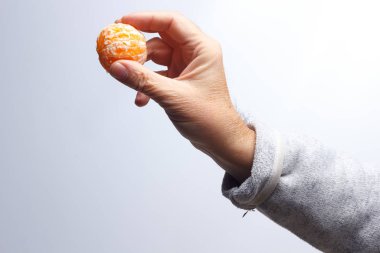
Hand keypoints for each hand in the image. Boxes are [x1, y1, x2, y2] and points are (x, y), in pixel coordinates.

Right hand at [110, 12, 254, 181]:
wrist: (220, 140)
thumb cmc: (210, 118)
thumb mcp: (174, 97)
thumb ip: (143, 80)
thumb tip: (117, 66)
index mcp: (202, 49)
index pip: (171, 22)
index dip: (146, 19)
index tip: (123, 22)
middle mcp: (195, 54)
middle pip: (160, 38)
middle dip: (138, 47)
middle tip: (117, 50)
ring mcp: (187, 67)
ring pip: (156, 58)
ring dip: (140, 70)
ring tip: (127, 78)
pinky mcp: (180, 80)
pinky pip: (157, 74)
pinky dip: (146, 84)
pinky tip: (141, 98)